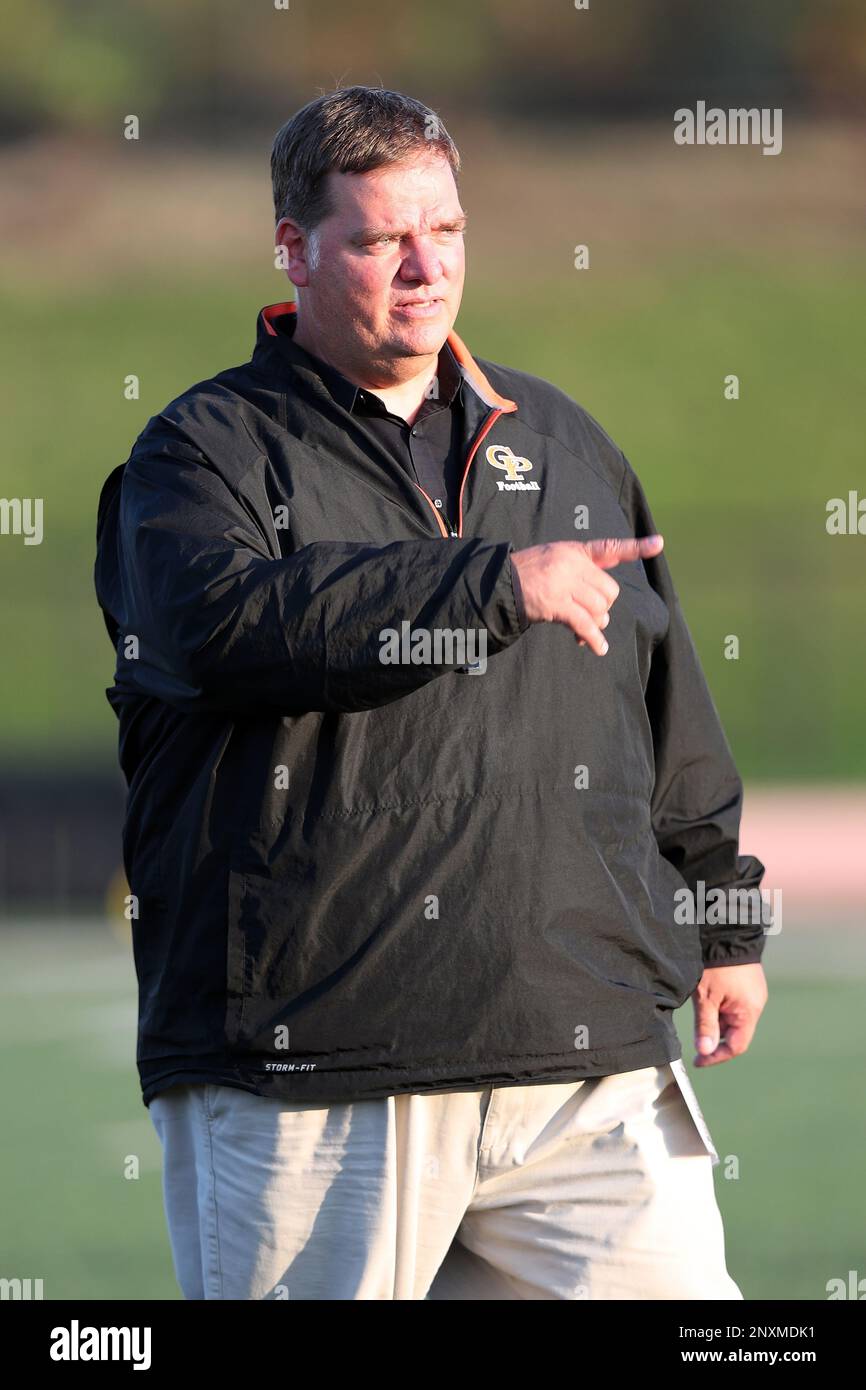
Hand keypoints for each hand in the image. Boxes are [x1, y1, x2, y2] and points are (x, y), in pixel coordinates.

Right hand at [510, 535, 663, 655]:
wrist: (498, 584)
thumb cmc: (526, 576)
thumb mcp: (554, 561)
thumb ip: (581, 572)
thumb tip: (604, 607)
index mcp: (574, 551)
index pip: (610, 548)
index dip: (636, 547)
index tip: (659, 543)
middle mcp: (572, 564)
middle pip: (609, 591)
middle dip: (603, 608)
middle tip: (590, 615)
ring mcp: (564, 583)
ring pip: (599, 609)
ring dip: (595, 624)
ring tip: (583, 628)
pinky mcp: (557, 603)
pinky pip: (585, 624)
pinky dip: (593, 638)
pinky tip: (597, 648)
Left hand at [692, 963, 767, 1065]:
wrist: (728, 933)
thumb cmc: (716, 966)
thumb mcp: (706, 997)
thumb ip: (706, 1025)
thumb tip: (704, 1051)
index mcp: (749, 1011)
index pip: (736, 1046)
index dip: (717, 1056)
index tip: (698, 1061)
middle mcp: (755, 1005)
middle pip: (735, 1033)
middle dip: (715, 1038)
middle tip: (694, 1039)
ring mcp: (752, 995)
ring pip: (733, 1020)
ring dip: (716, 1023)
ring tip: (699, 1012)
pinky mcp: (747, 986)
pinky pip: (734, 1006)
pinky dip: (720, 1010)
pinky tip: (706, 1002)